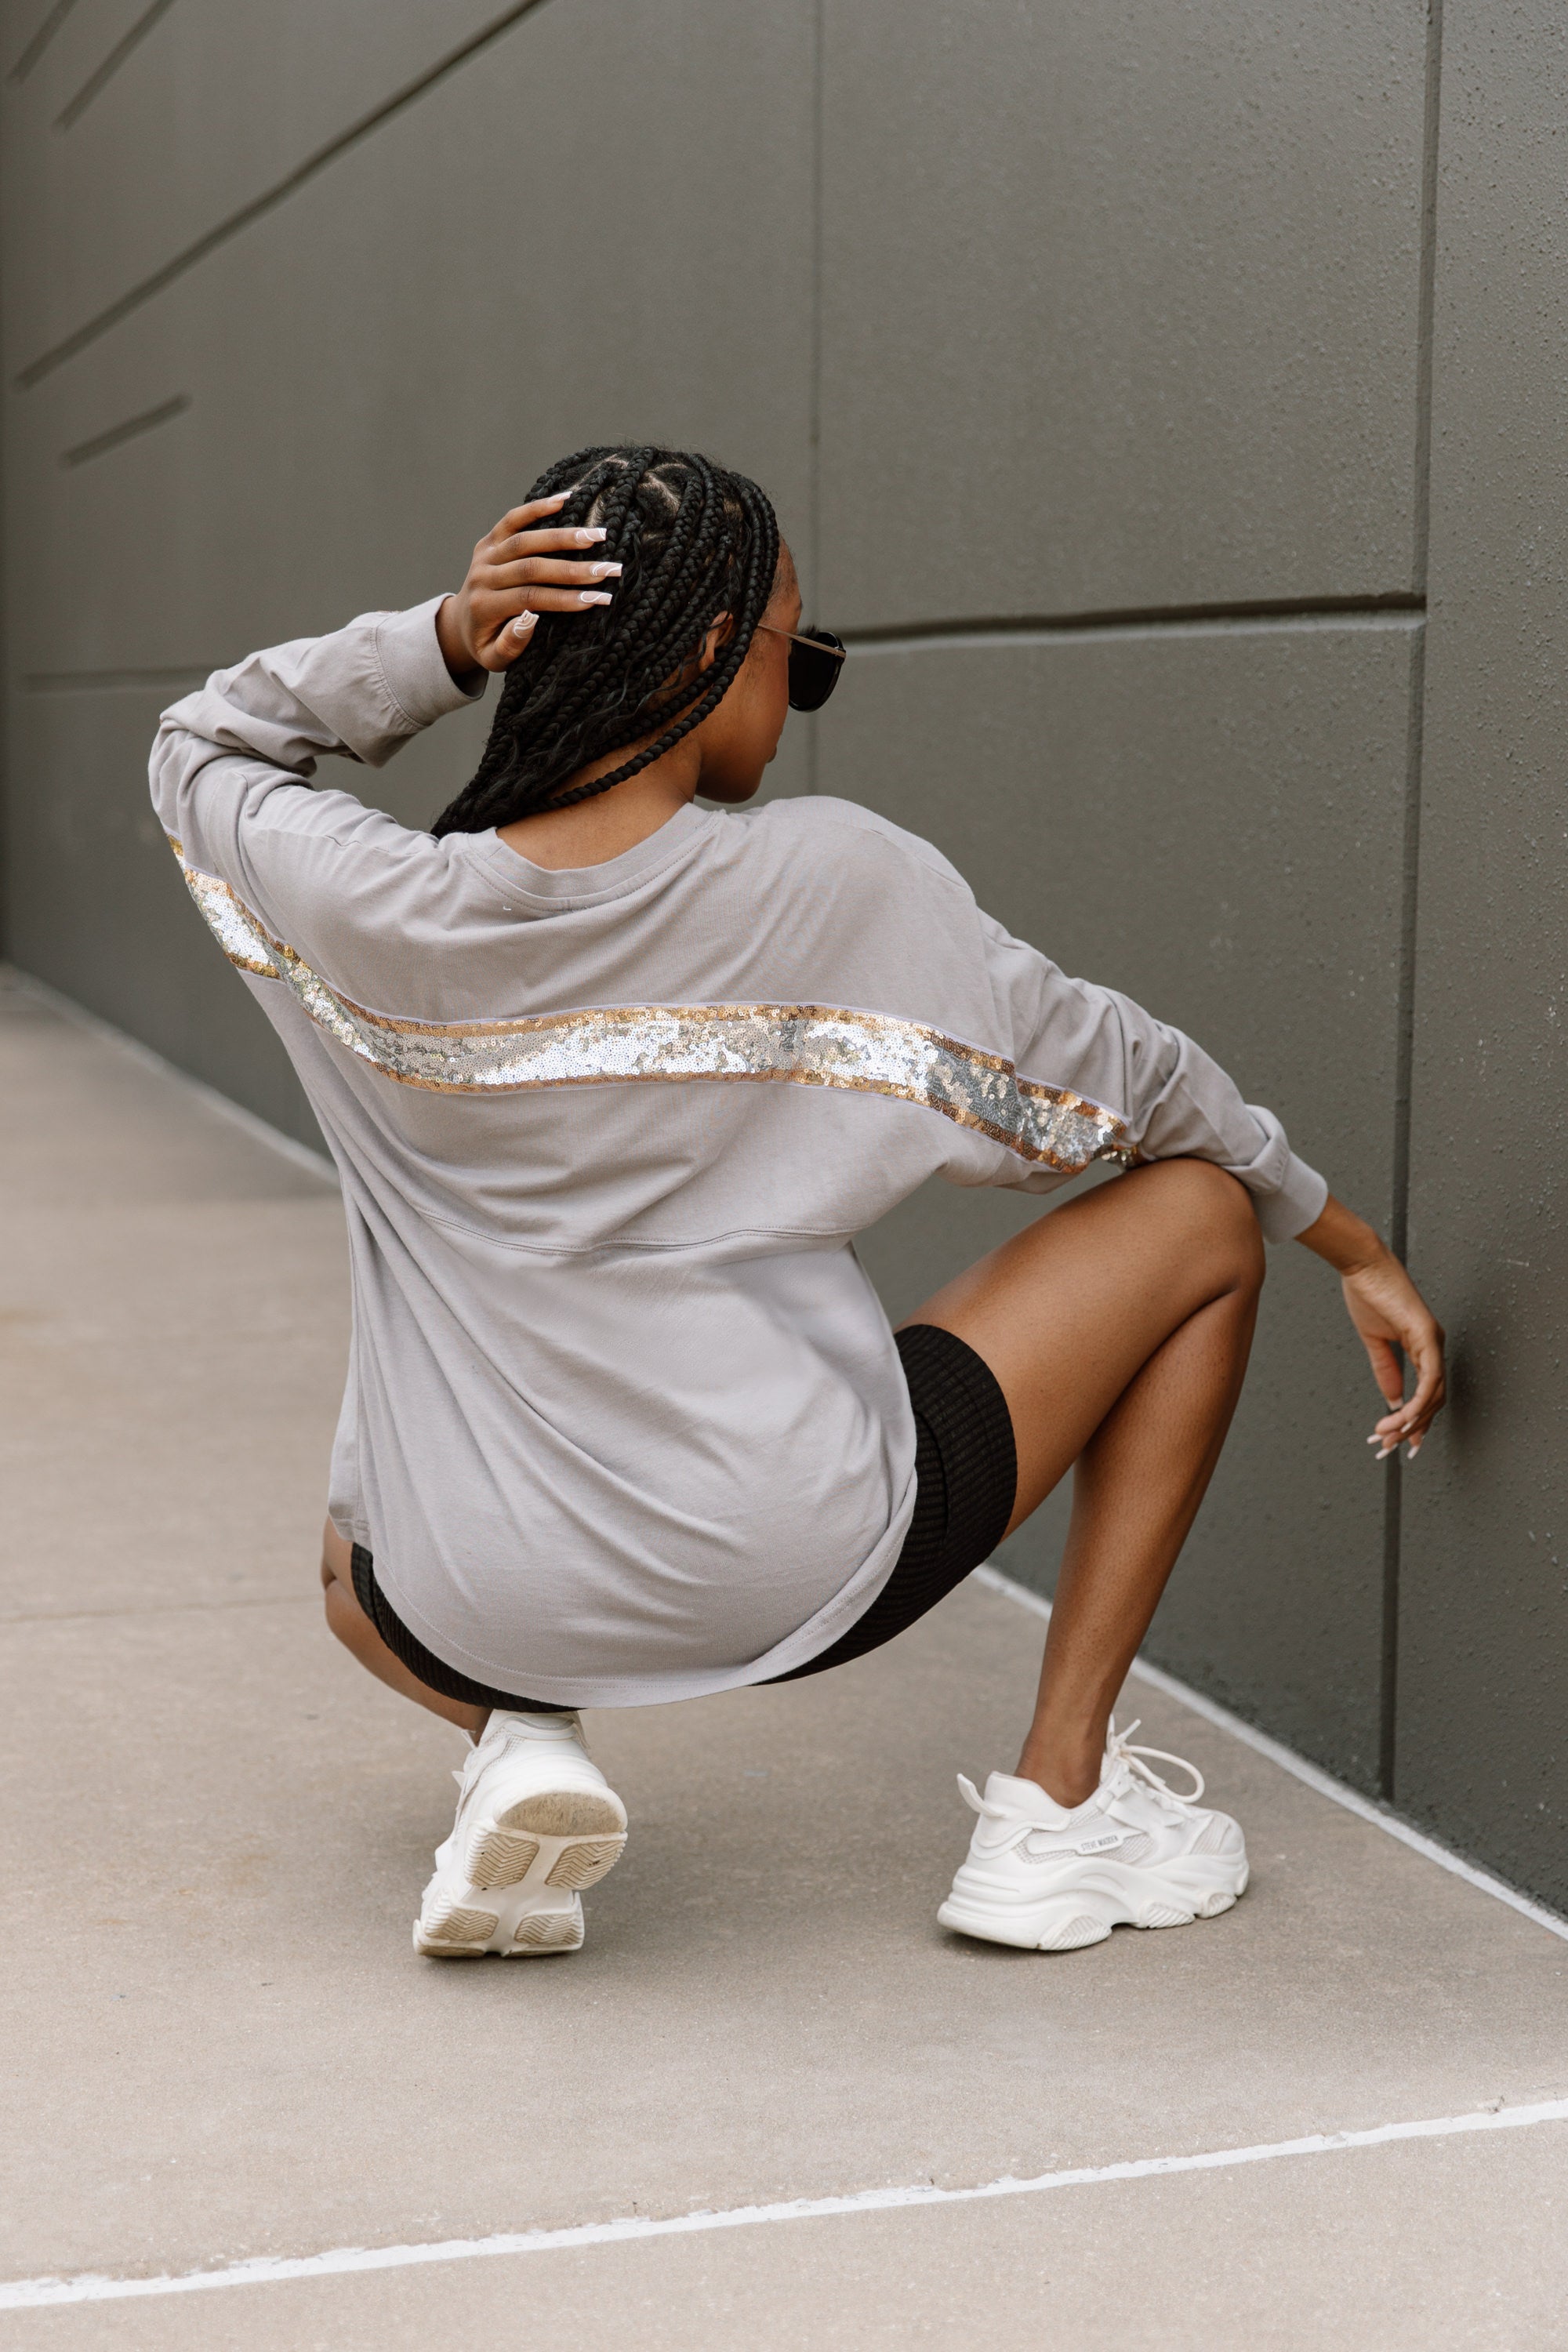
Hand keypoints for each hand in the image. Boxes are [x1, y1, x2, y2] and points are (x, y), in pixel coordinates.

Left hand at [435, 493, 621, 681]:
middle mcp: (482, 577)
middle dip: (573, 569)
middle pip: (531, 567)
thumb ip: (510, 645)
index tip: (599, 599)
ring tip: (598, 535)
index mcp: (485, 606)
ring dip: (564, 537)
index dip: (565, 598)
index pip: (529, 598)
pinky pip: (512, 519)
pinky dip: (538, 508)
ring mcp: (485, 555)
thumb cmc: (485, 645)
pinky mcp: (489, 540)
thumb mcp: (494, 659)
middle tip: (609, 568)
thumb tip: (531, 618)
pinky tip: (566, 500)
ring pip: (525, 540)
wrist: (461, 625)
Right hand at [1296, 1196, 1445, 1458]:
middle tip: (1388, 1447)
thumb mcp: (1375, 1341)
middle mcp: (1434, 1346)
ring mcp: (1434, 1341)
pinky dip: (1416, 1402)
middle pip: (1434, 1399)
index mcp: (1423, 1346)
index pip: (1427, 1392)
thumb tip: (1393, 1400)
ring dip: (1410, 1420)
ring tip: (1386, 1434)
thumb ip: (1386, 1369)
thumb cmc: (1368, 1293)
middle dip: (1412, 1428)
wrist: (1361, 1265)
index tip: (1400, 1441)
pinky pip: (1429, 1379)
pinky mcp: (1427, 1336)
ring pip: (1434, 1394)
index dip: (1416, 1419)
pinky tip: (1400, 1416)